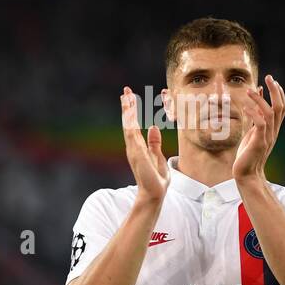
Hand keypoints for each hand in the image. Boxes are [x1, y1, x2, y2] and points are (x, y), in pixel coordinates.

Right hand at [121, 86, 168, 203]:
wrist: (154, 193)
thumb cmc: (156, 179)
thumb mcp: (158, 156)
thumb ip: (154, 143)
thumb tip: (154, 127)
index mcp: (139, 146)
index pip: (134, 124)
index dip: (132, 111)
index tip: (130, 97)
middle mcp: (134, 146)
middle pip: (129, 122)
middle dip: (127, 106)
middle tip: (125, 90)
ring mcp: (134, 150)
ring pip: (129, 126)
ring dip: (128, 111)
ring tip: (126, 97)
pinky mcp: (137, 154)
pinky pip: (132, 135)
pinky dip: (130, 124)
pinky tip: (129, 113)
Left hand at [234, 74, 284, 183]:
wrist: (247, 174)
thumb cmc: (247, 154)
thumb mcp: (252, 133)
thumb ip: (254, 119)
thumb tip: (254, 104)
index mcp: (273, 129)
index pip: (281, 107)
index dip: (278, 93)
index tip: (272, 81)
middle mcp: (273, 131)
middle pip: (280, 107)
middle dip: (276, 91)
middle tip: (269, 77)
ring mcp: (268, 137)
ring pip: (270, 113)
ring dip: (260, 100)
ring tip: (249, 90)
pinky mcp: (259, 142)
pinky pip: (260, 124)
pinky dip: (254, 113)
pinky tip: (245, 107)